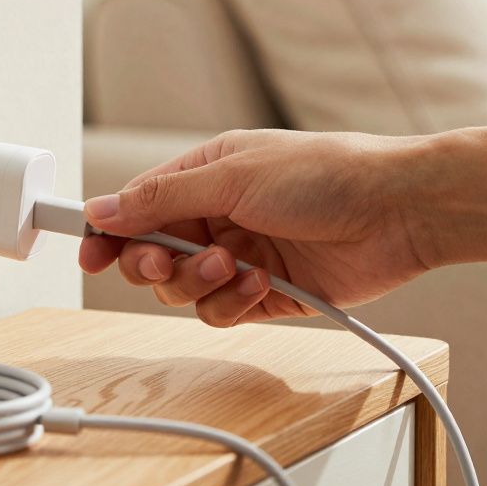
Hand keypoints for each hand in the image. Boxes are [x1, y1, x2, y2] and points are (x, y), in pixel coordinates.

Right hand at [78, 129, 437, 327]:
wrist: (399, 211)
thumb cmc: (328, 173)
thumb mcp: (233, 176)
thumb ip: (161, 199)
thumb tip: (99, 208)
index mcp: (204, 175)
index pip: (136, 207)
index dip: (107, 231)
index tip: (87, 252)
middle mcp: (218, 216)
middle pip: (151, 255)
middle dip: (153, 263)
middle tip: (167, 259)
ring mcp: (241, 257)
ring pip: (182, 290)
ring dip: (199, 283)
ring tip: (235, 265)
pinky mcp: (266, 295)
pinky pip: (221, 312)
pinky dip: (233, 302)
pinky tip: (263, 282)